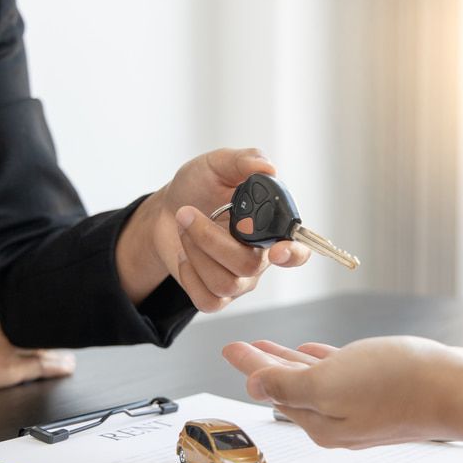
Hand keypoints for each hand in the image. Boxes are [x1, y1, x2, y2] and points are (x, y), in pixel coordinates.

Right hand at [0, 301, 74, 399]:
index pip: (23, 302)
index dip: (43, 305)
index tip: (58, 302)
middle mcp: (0, 322)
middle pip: (38, 319)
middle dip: (58, 320)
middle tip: (78, 319)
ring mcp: (5, 345)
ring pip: (42, 343)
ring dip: (61, 345)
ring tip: (77, 344)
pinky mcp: (4, 368)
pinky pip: (37, 367)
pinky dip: (55, 366)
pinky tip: (68, 366)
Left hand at [116, 148, 310, 311]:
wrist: (166, 210)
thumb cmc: (198, 187)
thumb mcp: (217, 165)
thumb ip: (243, 161)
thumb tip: (268, 168)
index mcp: (269, 228)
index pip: (297, 250)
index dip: (293, 254)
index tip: (277, 250)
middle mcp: (259, 257)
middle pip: (249, 265)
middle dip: (211, 239)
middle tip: (187, 213)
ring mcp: (239, 280)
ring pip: (226, 283)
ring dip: (195, 251)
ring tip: (184, 226)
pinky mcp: (215, 295)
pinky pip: (208, 300)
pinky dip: (189, 276)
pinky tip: (185, 256)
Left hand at [222, 337, 462, 462]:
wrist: (458, 390)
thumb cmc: (399, 385)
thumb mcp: (329, 382)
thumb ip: (287, 385)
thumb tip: (253, 387)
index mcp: (318, 420)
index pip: (271, 388)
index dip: (248, 365)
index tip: (228, 347)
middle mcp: (336, 420)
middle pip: (288, 387)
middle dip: (263, 366)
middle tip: (241, 348)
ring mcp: (360, 408)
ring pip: (313, 380)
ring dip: (289, 362)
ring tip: (271, 348)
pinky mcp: (383, 394)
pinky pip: (341, 376)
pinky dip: (323, 363)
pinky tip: (319, 351)